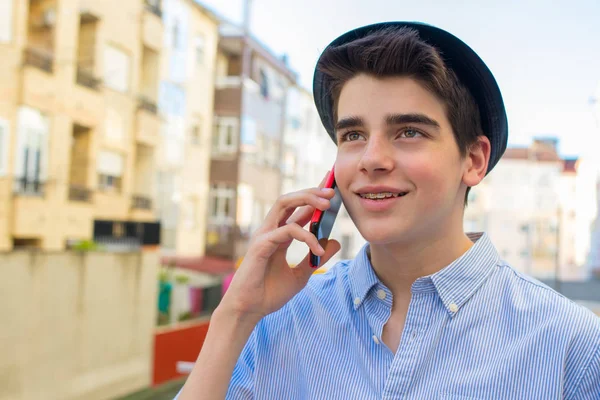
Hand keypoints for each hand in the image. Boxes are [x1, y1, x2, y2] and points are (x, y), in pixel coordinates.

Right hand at [218, 175, 340, 322]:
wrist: (249, 310)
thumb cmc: (269, 293)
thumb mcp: (301, 275)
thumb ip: (315, 258)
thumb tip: (334, 242)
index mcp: (278, 235)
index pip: (297, 209)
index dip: (313, 197)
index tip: (331, 190)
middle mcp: (270, 230)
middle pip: (290, 200)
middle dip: (311, 192)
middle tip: (331, 192)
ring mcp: (264, 235)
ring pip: (284, 204)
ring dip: (307, 200)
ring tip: (327, 205)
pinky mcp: (261, 245)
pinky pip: (287, 231)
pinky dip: (306, 236)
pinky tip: (318, 249)